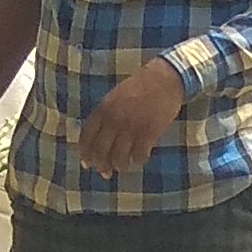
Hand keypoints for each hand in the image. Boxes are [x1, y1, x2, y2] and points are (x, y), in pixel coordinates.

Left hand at [76, 57, 189, 176]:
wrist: (165, 78)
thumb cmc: (139, 87)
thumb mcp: (114, 97)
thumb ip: (104, 117)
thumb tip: (97, 141)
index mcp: (103, 109)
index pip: (86, 138)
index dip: (86, 154)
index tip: (88, 164)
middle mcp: (114, 119)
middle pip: (101, 151)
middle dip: (101, 165)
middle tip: (106, 172)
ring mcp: (132, 127)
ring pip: (119, 157)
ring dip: (119, 166)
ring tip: (123, 166)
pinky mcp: (149, 132)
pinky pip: (139, 155)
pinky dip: (138, 160)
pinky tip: (139, 158)